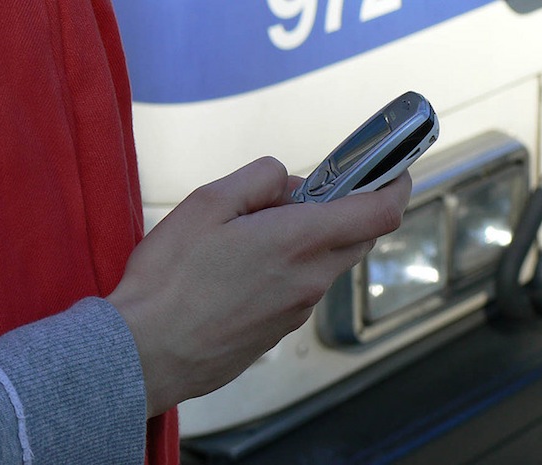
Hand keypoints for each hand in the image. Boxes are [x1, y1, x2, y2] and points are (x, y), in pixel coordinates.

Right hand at [108, 157, 410, 417]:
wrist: (146, 354)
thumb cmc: (170, 279)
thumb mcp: (208, 203)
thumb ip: (259, 180)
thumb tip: (289, 183)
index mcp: (299, 241)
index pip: (379, 212)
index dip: (395, 186)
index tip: (394, 170)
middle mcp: (310, 279)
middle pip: (357, 237)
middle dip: (345, 210)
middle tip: (302, 196)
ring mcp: (299, 310)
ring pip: (327, 262)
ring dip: (312, 240)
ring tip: (257, 234)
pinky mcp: (282, 330)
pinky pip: (304, 288)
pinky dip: (293, 268)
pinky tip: (245, 270)